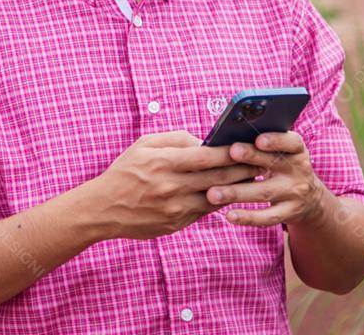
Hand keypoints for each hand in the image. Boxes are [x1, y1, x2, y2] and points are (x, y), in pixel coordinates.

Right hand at [82, 130, 263, 240]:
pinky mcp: (175, 224)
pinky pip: (203, 212)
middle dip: (242, 170)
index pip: (207, 157)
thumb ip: (175, 139)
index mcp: (164, 163)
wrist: (103, 208)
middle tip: (260, 163)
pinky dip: (218, 202)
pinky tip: (228, 194)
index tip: (247, 146)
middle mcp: (172, 187)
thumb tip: (204, 141)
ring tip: (251, 179)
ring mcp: (175, 209)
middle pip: (218, 178)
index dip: (231, 152)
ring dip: (236, 189)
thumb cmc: (124, 171)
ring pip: (216, 198)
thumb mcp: (144, 145)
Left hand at [205, 131, 327, 227]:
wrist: (309, 199)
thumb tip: (228, 135)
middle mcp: (298, 170)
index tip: (258, 138)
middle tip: (231, 151)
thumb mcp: (281, 152)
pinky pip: (267, 217)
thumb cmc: (281, 167)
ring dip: (237, 192)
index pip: (292, 142)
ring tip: (213, 193)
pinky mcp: (288, 213)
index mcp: (296, 150)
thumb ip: (261, 144)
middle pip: (273, 163)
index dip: (276, 140)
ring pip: (264, 192)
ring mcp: (294, 194)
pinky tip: (229, 216)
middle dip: (252, 156)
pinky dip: (248, 217)